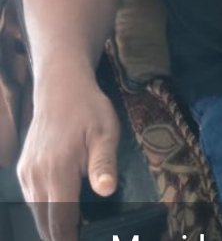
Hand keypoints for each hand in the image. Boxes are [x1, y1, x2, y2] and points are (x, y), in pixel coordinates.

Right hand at [17, 70, 119, 240]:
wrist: (61, 88)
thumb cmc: (89, 109)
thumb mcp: (106, 132)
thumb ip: (104, 164)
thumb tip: (106, 191)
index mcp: (58, 171)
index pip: (60, 222)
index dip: (71, 240)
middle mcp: (36, 177)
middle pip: (45, 224)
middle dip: (62, 236)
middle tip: (83, 235)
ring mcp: (26, 174)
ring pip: (37, 214)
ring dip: (54, 224)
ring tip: (77, 227)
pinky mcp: (23, 170)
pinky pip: (32, 200)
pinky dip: (47, 210)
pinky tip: (64, 208)